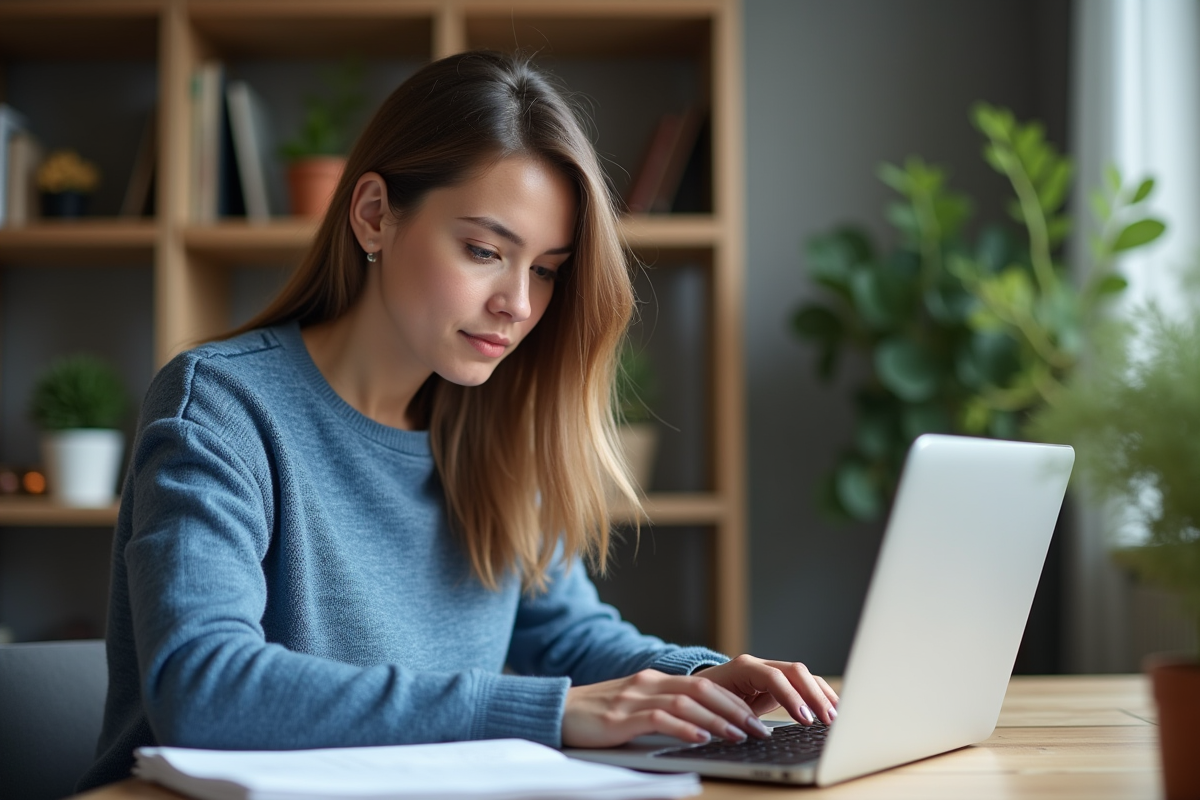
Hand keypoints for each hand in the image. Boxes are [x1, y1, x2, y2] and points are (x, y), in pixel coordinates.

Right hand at [561, 668, 774, 747]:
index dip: (734, 701)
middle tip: (759, 729)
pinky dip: (684, 728)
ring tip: (738, 735)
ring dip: (717, 720)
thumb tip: (703, 729)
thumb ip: (664, 710)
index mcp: (654, 681)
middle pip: (702, 690)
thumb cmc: (597, 716)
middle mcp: (647, 684)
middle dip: (735, 710)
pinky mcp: (620, 718)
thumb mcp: (635, 707)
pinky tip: (700, 738)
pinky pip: (659, 719)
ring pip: (686, 703)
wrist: (556, 712)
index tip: (756, 719)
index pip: (704, 685)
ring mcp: (633, 699)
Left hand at [696, 654, 838, 724]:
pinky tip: (830, 708)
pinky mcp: (777, 680)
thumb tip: (761, 733)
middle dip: (813, 695)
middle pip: (794, 671)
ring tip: (834, 716)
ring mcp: (769, 669)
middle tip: (827, 720)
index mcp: (742, 668)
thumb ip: (740, 718)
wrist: (698, 690)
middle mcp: (758, 664)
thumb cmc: (706, 702)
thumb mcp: (720, 711)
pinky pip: (802, 683)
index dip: (791, 697)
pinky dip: (817, 694)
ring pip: (802, 675)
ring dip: (821, 694)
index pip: (774, 677)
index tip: (805, 718)